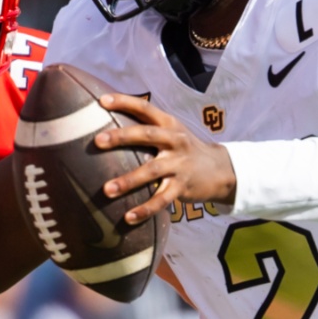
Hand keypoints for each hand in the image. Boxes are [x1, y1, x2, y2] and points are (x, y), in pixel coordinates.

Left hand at [94, 94, 235, 223]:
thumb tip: (111, 119)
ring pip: (151, 171)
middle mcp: (175, 141)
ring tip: (106, 190)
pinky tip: (128, 217)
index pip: (145, 108)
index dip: (124, 102)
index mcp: (170, 124)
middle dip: (121, 137)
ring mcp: (179, 165)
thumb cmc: (185, 149)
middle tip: (97, 140)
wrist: (220, 170)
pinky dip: (145, 209)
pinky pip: (161, 199)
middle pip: (147, 135)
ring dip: (128, 181)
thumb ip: (148, 126)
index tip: (102, 101)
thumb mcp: (173, 131)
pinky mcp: (182, 187)